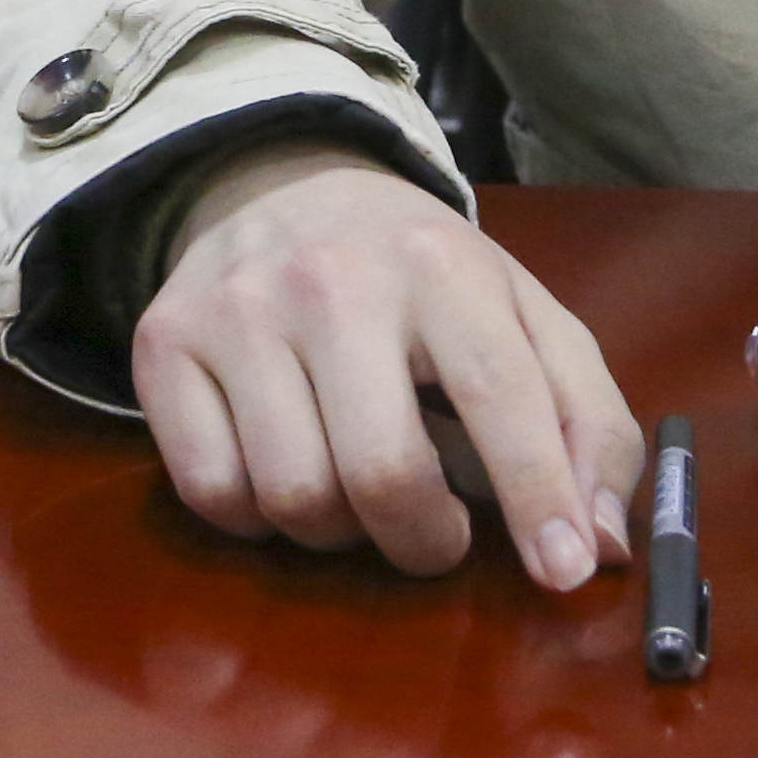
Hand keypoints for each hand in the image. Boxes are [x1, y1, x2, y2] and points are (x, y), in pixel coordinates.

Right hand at [130, 139, 644, 585]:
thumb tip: (595, 547)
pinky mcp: (163, 343)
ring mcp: (235, 310)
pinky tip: (283, 470)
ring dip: (339, 531)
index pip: (498, 395)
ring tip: (356, 486)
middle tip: (438, 533)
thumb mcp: (524, 317)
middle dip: (423, 542)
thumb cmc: (419, 277)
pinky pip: (212, 494)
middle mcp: (329, 279)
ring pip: (293, 498)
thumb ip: (584, 423)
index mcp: (439, 265)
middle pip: (381, 474)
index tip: (560, 574)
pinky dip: (256, 518)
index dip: (536, 497)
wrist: (278, 183)